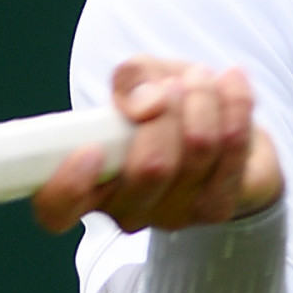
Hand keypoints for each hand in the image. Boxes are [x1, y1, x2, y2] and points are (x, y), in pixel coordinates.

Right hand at [31, 56, 284, 234]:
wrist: (222, 134)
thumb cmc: (165, 110)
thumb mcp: (138, 80)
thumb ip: (131, 79)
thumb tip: (146, 102)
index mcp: (89, 183)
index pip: (57, 210)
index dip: (68, 186)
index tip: (90, 149)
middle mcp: (128, 209)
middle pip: (150, 167)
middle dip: (166, 108)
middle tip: (171, 85)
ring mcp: (175, 214)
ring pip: (198, 148)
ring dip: (202, 97)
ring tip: (199, 78)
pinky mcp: (218, 207)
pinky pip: (234, 146)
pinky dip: (235, 102)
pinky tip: (231, 83)